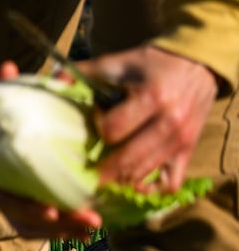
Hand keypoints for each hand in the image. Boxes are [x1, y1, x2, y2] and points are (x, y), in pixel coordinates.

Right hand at [0, 116, 101, 239]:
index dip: (29, 208)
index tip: (54, 211)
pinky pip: (34, 225)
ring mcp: (4, 202)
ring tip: (93, 229)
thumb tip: (9, 66)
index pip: (5, 200)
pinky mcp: (14, 205)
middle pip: (25, 221)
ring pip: (31, 228)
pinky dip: (58, 230)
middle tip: (92, 222)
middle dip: (59, 225)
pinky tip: (83, 230)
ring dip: (63, 231)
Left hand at [79, 44, 217, 191]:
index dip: (96, 130)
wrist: (198, 66)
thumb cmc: (153, 64)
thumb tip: (51, 82)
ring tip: (98, 179)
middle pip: (127, 158)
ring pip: (143, 172)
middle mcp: (170, 122)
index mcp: (152, 97)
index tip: (91, 125)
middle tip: (81, 174)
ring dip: (118, 179)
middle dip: (101, 169)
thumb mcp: (119, 62)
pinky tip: (132, 184)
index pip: (113, 130)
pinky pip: (169, 182)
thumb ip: (84, 72)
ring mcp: (181, 140)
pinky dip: (150, 188)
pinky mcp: (188, 151)